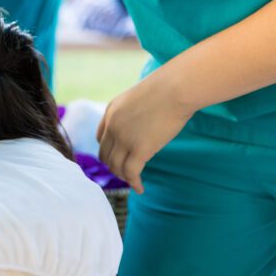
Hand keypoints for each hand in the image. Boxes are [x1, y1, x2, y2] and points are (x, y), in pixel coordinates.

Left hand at [96, 76, 193, 193]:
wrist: (176, 89)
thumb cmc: (166, 90)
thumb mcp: (140, 99)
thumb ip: (134, 113)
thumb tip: (142, 125)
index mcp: (110, 111)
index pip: (100, 138)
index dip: (108, 151)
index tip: (117, 158)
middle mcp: (112, 126)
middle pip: (105, 154)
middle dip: (114, 166)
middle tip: (126, 173)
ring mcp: (124, 138)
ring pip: (116, 166)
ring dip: (124, 176)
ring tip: (133, 181)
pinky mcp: (139, 149)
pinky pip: (131, 172)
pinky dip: (134, 183)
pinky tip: (140, 188)